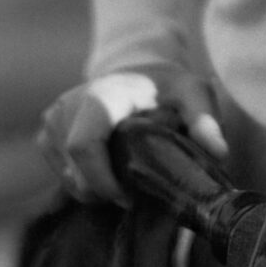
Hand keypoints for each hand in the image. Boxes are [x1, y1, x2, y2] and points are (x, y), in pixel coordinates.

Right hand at [38, 63, 228, 205]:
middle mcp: (66, 107)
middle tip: (135, 190)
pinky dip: (85, 181)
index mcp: (99, 96)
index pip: (85, 146)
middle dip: (104, 190)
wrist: (134, 68)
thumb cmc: (165, 85)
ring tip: (125, 173)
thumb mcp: (192, 92)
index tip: (129, 197)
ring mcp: (51, 122)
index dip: (103, 181)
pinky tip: (109, 169)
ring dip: (96, 187)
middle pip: (76, 171)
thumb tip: (219, 152)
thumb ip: (205, 119)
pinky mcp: (46, 136)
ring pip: (68, 178)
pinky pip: (62, 174)